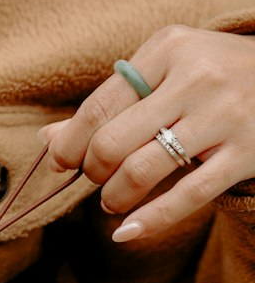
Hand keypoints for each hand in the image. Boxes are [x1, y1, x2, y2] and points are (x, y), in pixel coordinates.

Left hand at [41, 26, 254, 242]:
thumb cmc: (212, 72)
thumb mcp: (165, 69)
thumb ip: (112, 100)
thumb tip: (48, 138)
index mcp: (167, 49)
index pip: (99, 106)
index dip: (70, 142)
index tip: (58, 162)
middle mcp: (195, 78)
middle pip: (114, 140)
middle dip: (92, 170)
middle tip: (92, 179)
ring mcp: (225, 116)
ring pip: (144, 168)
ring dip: (115, 195)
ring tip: (111, 201)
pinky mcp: (250, 153)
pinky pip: (189, 195)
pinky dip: (151, 219)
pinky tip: (126, 233)